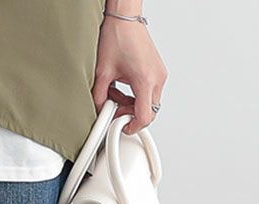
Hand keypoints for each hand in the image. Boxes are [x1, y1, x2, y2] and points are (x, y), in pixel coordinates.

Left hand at [92, 17, 167, 134]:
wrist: (124, 19)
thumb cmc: (117, 38)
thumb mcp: (102, 73)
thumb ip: (99, 98)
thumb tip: (99, 112)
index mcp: (145, 80)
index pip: (144, 116)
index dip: (132, 127)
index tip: (121, 128)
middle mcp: (157, 77)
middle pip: (149, 112)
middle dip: (130, 117)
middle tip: (114, 114)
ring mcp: (159, 73)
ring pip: (149, 103)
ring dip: (132, 107)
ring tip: (115, 100)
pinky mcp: (156, 70)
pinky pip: (149, 92)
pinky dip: (136, 97)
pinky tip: (121, 92)